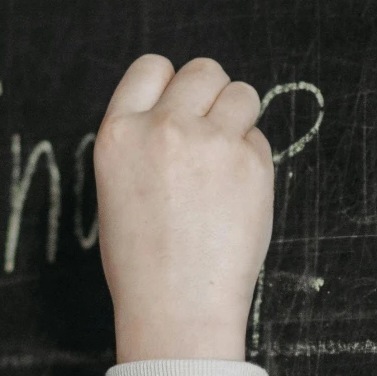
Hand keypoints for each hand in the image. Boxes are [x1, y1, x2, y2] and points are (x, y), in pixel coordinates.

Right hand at [92, 55, 274, 362]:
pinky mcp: (251, 163)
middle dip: (211, 95)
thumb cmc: (143, 263)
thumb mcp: (117, 190)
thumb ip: (144, 143)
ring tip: (226, 163)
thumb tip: (180, 112)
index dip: (170, 84)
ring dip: (239, 119)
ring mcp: (210, 142)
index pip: (150, 67)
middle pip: (203, 70)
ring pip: (242, 93)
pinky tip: (236, 197)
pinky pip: (259, 139)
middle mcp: (163, 128)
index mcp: (118, 134)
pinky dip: (253, 159)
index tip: (180, 107)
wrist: (177, 308)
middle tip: (211, 135)